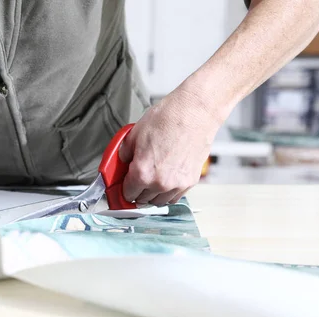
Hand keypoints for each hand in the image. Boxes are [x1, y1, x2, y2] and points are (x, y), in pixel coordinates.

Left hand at [119, 84, 224, 205]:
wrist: (195, 112)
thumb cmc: (169, 118)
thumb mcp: (135, 133)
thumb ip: (125, 152)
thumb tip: (122, 160)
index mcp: (142, 172)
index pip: (127, 193)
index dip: (124, 187)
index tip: (125, 185)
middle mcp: (160, 182)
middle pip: (142, 200)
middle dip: (137, 190)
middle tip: (137, 180)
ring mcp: (177, 184)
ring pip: (159, 201)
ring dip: (153, 195)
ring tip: (151, 181)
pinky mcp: (191, 181)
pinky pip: (175, 196)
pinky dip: (168, 193)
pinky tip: (165, 181)